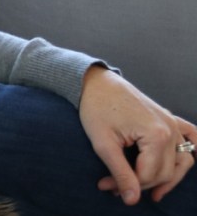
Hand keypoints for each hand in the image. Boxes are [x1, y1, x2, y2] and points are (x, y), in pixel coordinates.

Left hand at [79, 66, 196, 204]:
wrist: (96, 84)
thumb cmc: (96, 109)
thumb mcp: (103, 144)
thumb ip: (120, 172)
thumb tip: (131, 199)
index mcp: (156, 135)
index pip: (149, 175)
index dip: (127, 185)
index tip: (106, 186)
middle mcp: (171, 130)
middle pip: (165, 172)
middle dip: (141, 184)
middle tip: (114, 187)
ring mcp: (173, 124)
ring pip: (182, 162)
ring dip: (167, 178)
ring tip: (152, 193)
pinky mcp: (170, 119)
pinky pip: (192, 138)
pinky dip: (193, 151)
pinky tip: (183, 165)